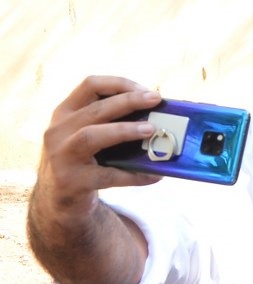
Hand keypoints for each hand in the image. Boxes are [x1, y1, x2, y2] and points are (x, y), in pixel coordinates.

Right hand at [36, 78, 166, 211]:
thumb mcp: (87, 134)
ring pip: (92, 136)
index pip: (90, 85)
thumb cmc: (85, 160)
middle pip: (95, 109)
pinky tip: (155, 175)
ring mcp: (61, 156)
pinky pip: (108, 175)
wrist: (61, 199)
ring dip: (124, 130)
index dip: (120, 84)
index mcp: (65, 112)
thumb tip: (163, 116)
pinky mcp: (71, 181)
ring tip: (151, 130)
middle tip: (156, 99)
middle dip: (129, 101)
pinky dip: (134, 175)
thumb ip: (112, 121)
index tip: (147, 90)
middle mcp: (58, 131)